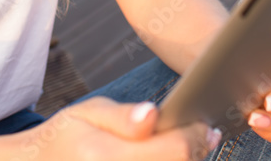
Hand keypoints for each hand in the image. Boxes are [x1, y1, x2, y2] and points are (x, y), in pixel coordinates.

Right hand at [30, 96, 221, 160]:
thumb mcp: (89, 113)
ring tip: (180, 151)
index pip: (176, 150)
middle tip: (199, 137)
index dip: (197, 135)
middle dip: (195, 153)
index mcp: (106, 156)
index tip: (204, 124)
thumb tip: (154, 116)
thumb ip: (125, 117)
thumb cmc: (66, 138)